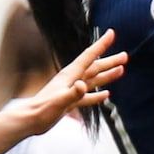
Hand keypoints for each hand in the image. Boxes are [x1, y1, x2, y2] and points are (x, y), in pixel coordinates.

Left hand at [10, 30, 126, 133]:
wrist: (29, 121)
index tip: (111, 33)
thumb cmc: (41, 110)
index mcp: (70, 76)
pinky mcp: (70, 102)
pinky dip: (98, 95)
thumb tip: (83, 85)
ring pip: (93, 80)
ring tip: (121, 70)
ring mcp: (71, 91)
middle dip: (109, 61)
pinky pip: (88, 96)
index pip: (89, 57)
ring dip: (107, 75)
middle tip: (125, 55)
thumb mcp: (59, 101)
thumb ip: (72, 93)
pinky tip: (106, 94)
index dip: (101, 45)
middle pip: (94, 67)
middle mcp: (72, 80)